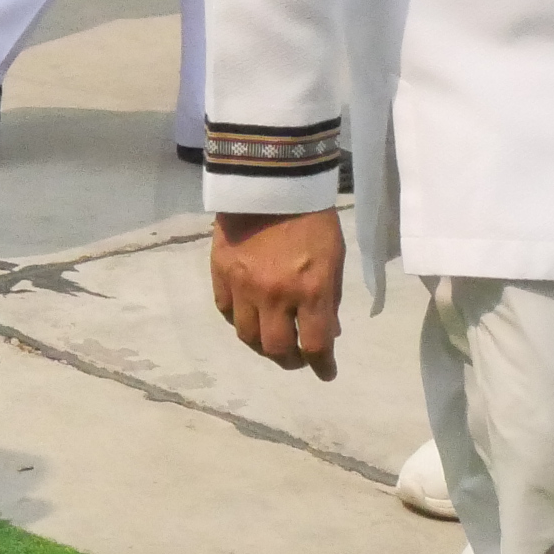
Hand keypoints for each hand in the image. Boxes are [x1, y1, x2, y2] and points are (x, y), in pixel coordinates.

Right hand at [212, 209, 346, 379]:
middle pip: (277, 348)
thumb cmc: (312, 219)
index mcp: (311, 290)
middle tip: (297, 358)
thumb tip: (327, 331)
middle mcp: (275, 294)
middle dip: (291, 360)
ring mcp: (243, 284)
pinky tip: (249, 316)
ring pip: (247, 335)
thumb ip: (329, 299)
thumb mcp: (334, 260)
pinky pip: (226, 310)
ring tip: (271, 341)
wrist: (270, 181)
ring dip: (262, 345)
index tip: (326, 372)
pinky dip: (239, 320)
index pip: (315, 345)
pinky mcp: (220, 271)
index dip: (322, 366)